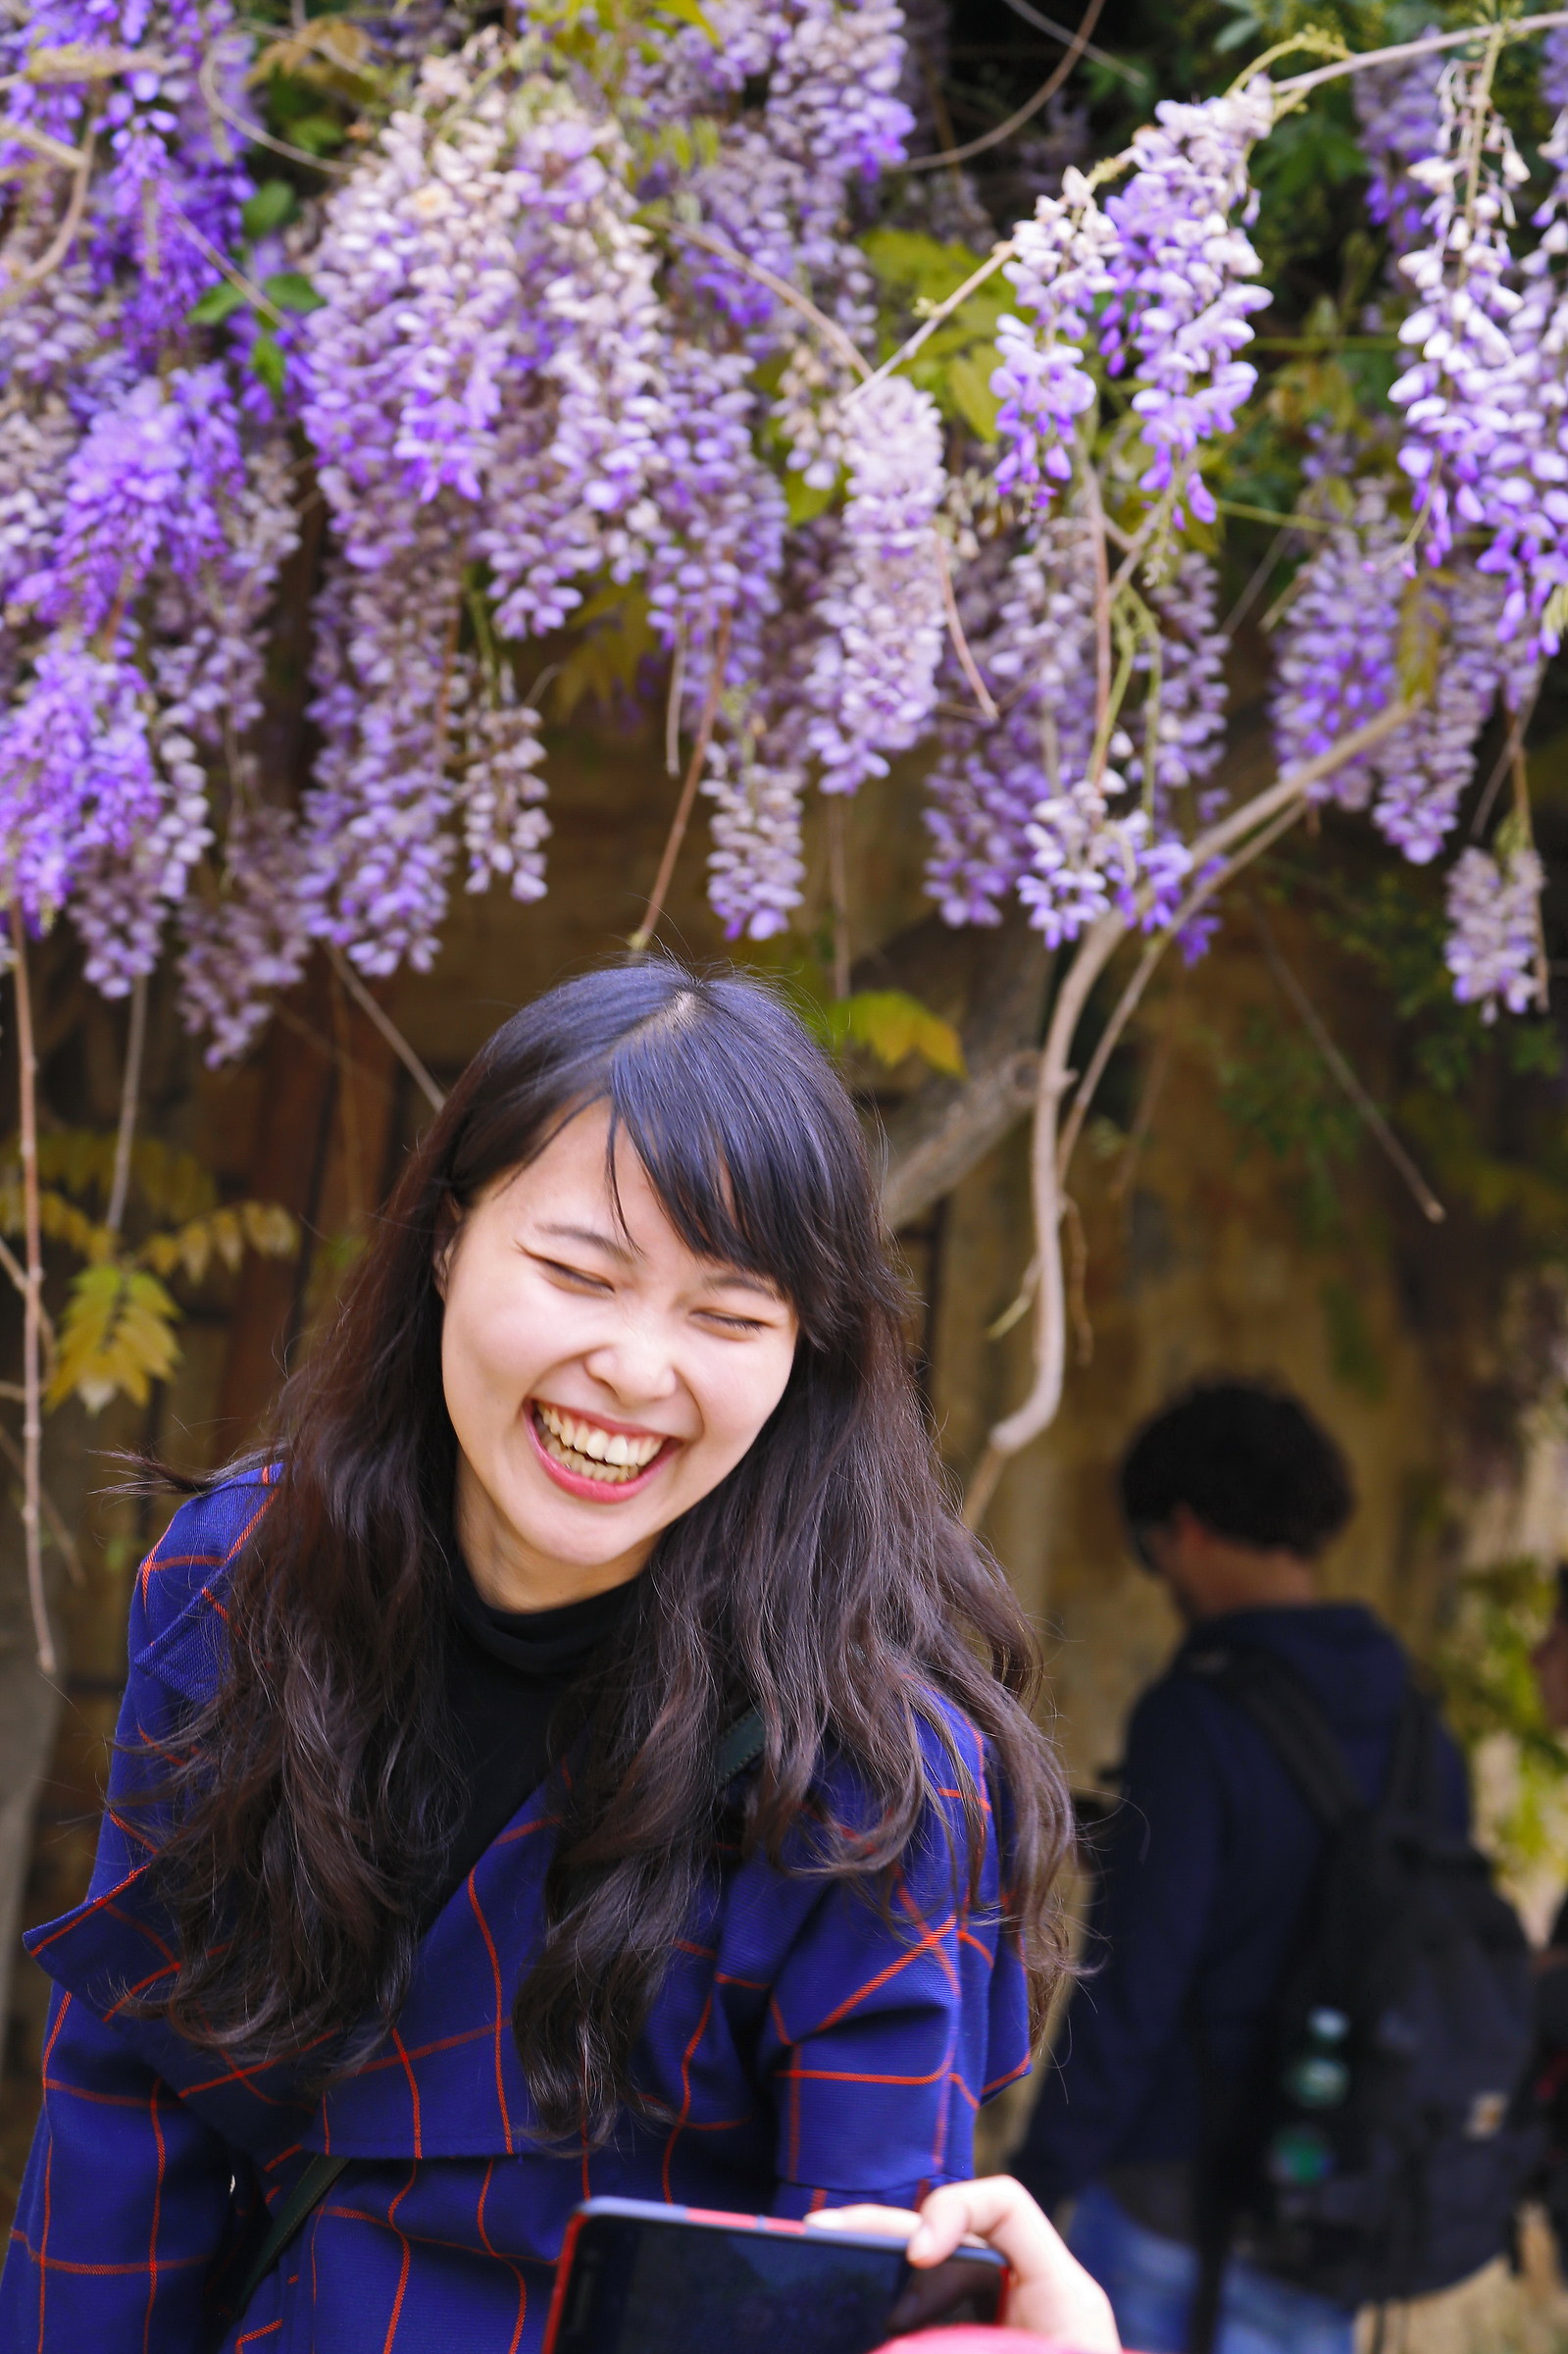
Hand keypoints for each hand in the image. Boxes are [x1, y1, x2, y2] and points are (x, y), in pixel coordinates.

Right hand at [808, 2175, 1119, 2350]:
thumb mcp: (1037, 2350)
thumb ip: (967, 2340)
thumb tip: (897, 2338)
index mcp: (1057, 2292)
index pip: (1005, 2205)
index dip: (953, 2211)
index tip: (916, 2255)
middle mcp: (1024, 2297)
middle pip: (951, 2238)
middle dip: (884, 2231)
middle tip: (819, 2230)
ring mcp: (995, 2327)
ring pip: (927, 2283)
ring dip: (878, 2277)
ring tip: (821, 2270)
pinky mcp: (967, 2345)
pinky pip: (926, 2319)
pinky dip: (891, 2315)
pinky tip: (849, 2318)